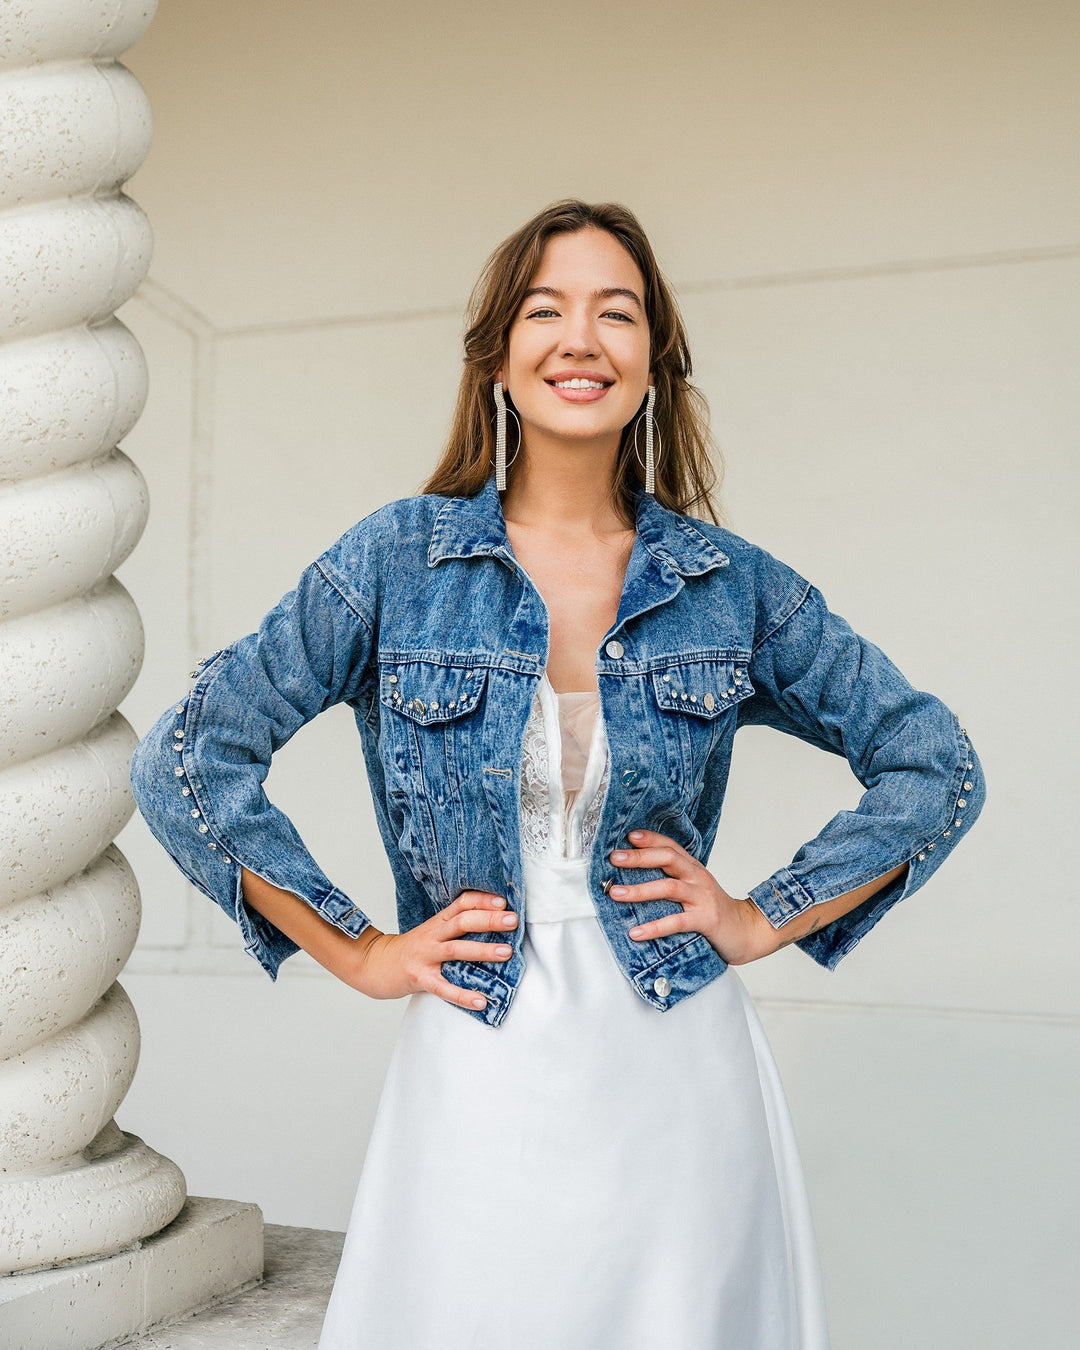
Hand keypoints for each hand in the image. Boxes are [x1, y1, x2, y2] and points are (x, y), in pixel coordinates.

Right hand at [347, 889, 516, 1010]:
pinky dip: (463, 995)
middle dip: (489, 920)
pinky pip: (443, 987)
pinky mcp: (419, 978)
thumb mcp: (431, 931)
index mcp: (437, 922)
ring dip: (482, 950)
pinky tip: (481, 1001)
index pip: (461, 904)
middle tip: (513, 920)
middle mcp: (432, 935)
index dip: (482, 900)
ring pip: (456, 950)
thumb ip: (455, 925)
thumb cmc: (411, 949)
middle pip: (462, 921)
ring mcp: (424, 956)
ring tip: (506, 953)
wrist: (375, 965)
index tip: (503, 901)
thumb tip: (492, 922)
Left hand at [607, 829, 775, 965]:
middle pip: (668, 858)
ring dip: (640, 890)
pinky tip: (636, 932)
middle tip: (614, 858)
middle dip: (639, 857)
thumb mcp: (695, 890)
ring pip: (669, 887)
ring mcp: (703, 898)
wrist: (749, 932)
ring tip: (616, 893)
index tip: (628, 836)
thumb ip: (673, 881)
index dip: (650, 839)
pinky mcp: (706, 920)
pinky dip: (654, 927)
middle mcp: (698, 878)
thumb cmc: (714, 911)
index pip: (671, 846)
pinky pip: (677, 922)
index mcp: (694, 869)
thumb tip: (635, 879)